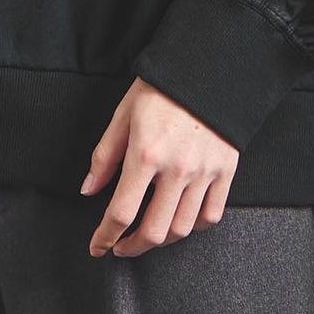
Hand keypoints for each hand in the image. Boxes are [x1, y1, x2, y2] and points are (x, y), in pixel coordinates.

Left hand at [81, 76, 238, 258]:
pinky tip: (180, 220)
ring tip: (149, 234)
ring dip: (161, 240)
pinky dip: (194, 226)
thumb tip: (88, 189)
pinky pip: (210, 215)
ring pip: (182, 228)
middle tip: (121, 246)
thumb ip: (105, 156)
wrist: (206, 67)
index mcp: (145, 154)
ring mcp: (204, 172)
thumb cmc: (162, 88)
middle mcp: (176, 169)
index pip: (121, 212)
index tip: (98, 246)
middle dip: (132, 246)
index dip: (105, 236)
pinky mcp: (225, 171)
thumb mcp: (124, 114)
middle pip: (154, 231)